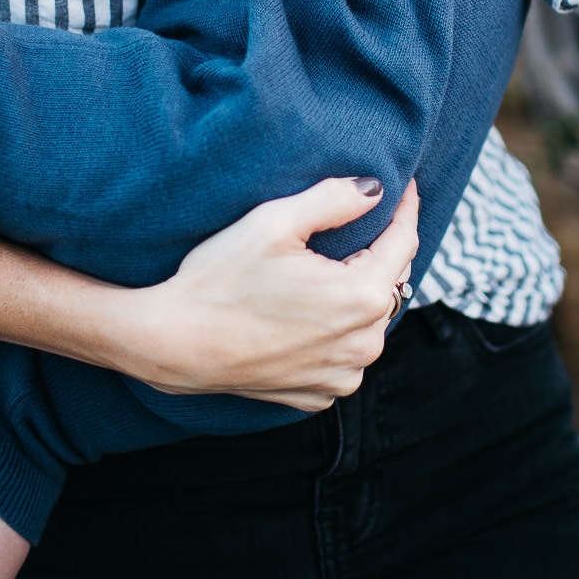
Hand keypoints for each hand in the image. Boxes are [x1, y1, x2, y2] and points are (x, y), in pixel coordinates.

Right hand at [132, 177, 420, 410]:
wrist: (174, 343)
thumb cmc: (220, 280)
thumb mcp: (274, 223)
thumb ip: (334, 199)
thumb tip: (374, 190)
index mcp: (363, 297)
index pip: (403, 242)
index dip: (404, 208)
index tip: (403, 186)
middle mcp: (364, 344)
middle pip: (391, 283)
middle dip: (382, 250)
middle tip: (365, 221)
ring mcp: (343, 375)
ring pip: (371, 322)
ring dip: (361, 295)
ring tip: (334, 269)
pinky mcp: (319, 393)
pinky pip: (345, 354)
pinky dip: (338, 332)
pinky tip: (309, 313)